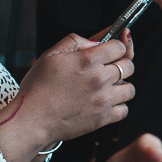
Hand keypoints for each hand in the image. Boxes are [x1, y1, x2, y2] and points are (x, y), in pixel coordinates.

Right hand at [16, 32, 134, 145]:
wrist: (31, 120)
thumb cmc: (37, 88)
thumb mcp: (51, 55)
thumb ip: (76, 41)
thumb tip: (97, 40)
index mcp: (87, 60)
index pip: (120, 46)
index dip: (116, 46)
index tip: (111, 51)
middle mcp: (99, 78)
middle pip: (129, 66)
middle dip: (120, 64)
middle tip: (107, 69)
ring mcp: (103, 99)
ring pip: (130, 88)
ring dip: (121, 86)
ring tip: (106, 87)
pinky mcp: (103, 118)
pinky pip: (124, 109)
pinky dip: (118, 106)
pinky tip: (105, 103)